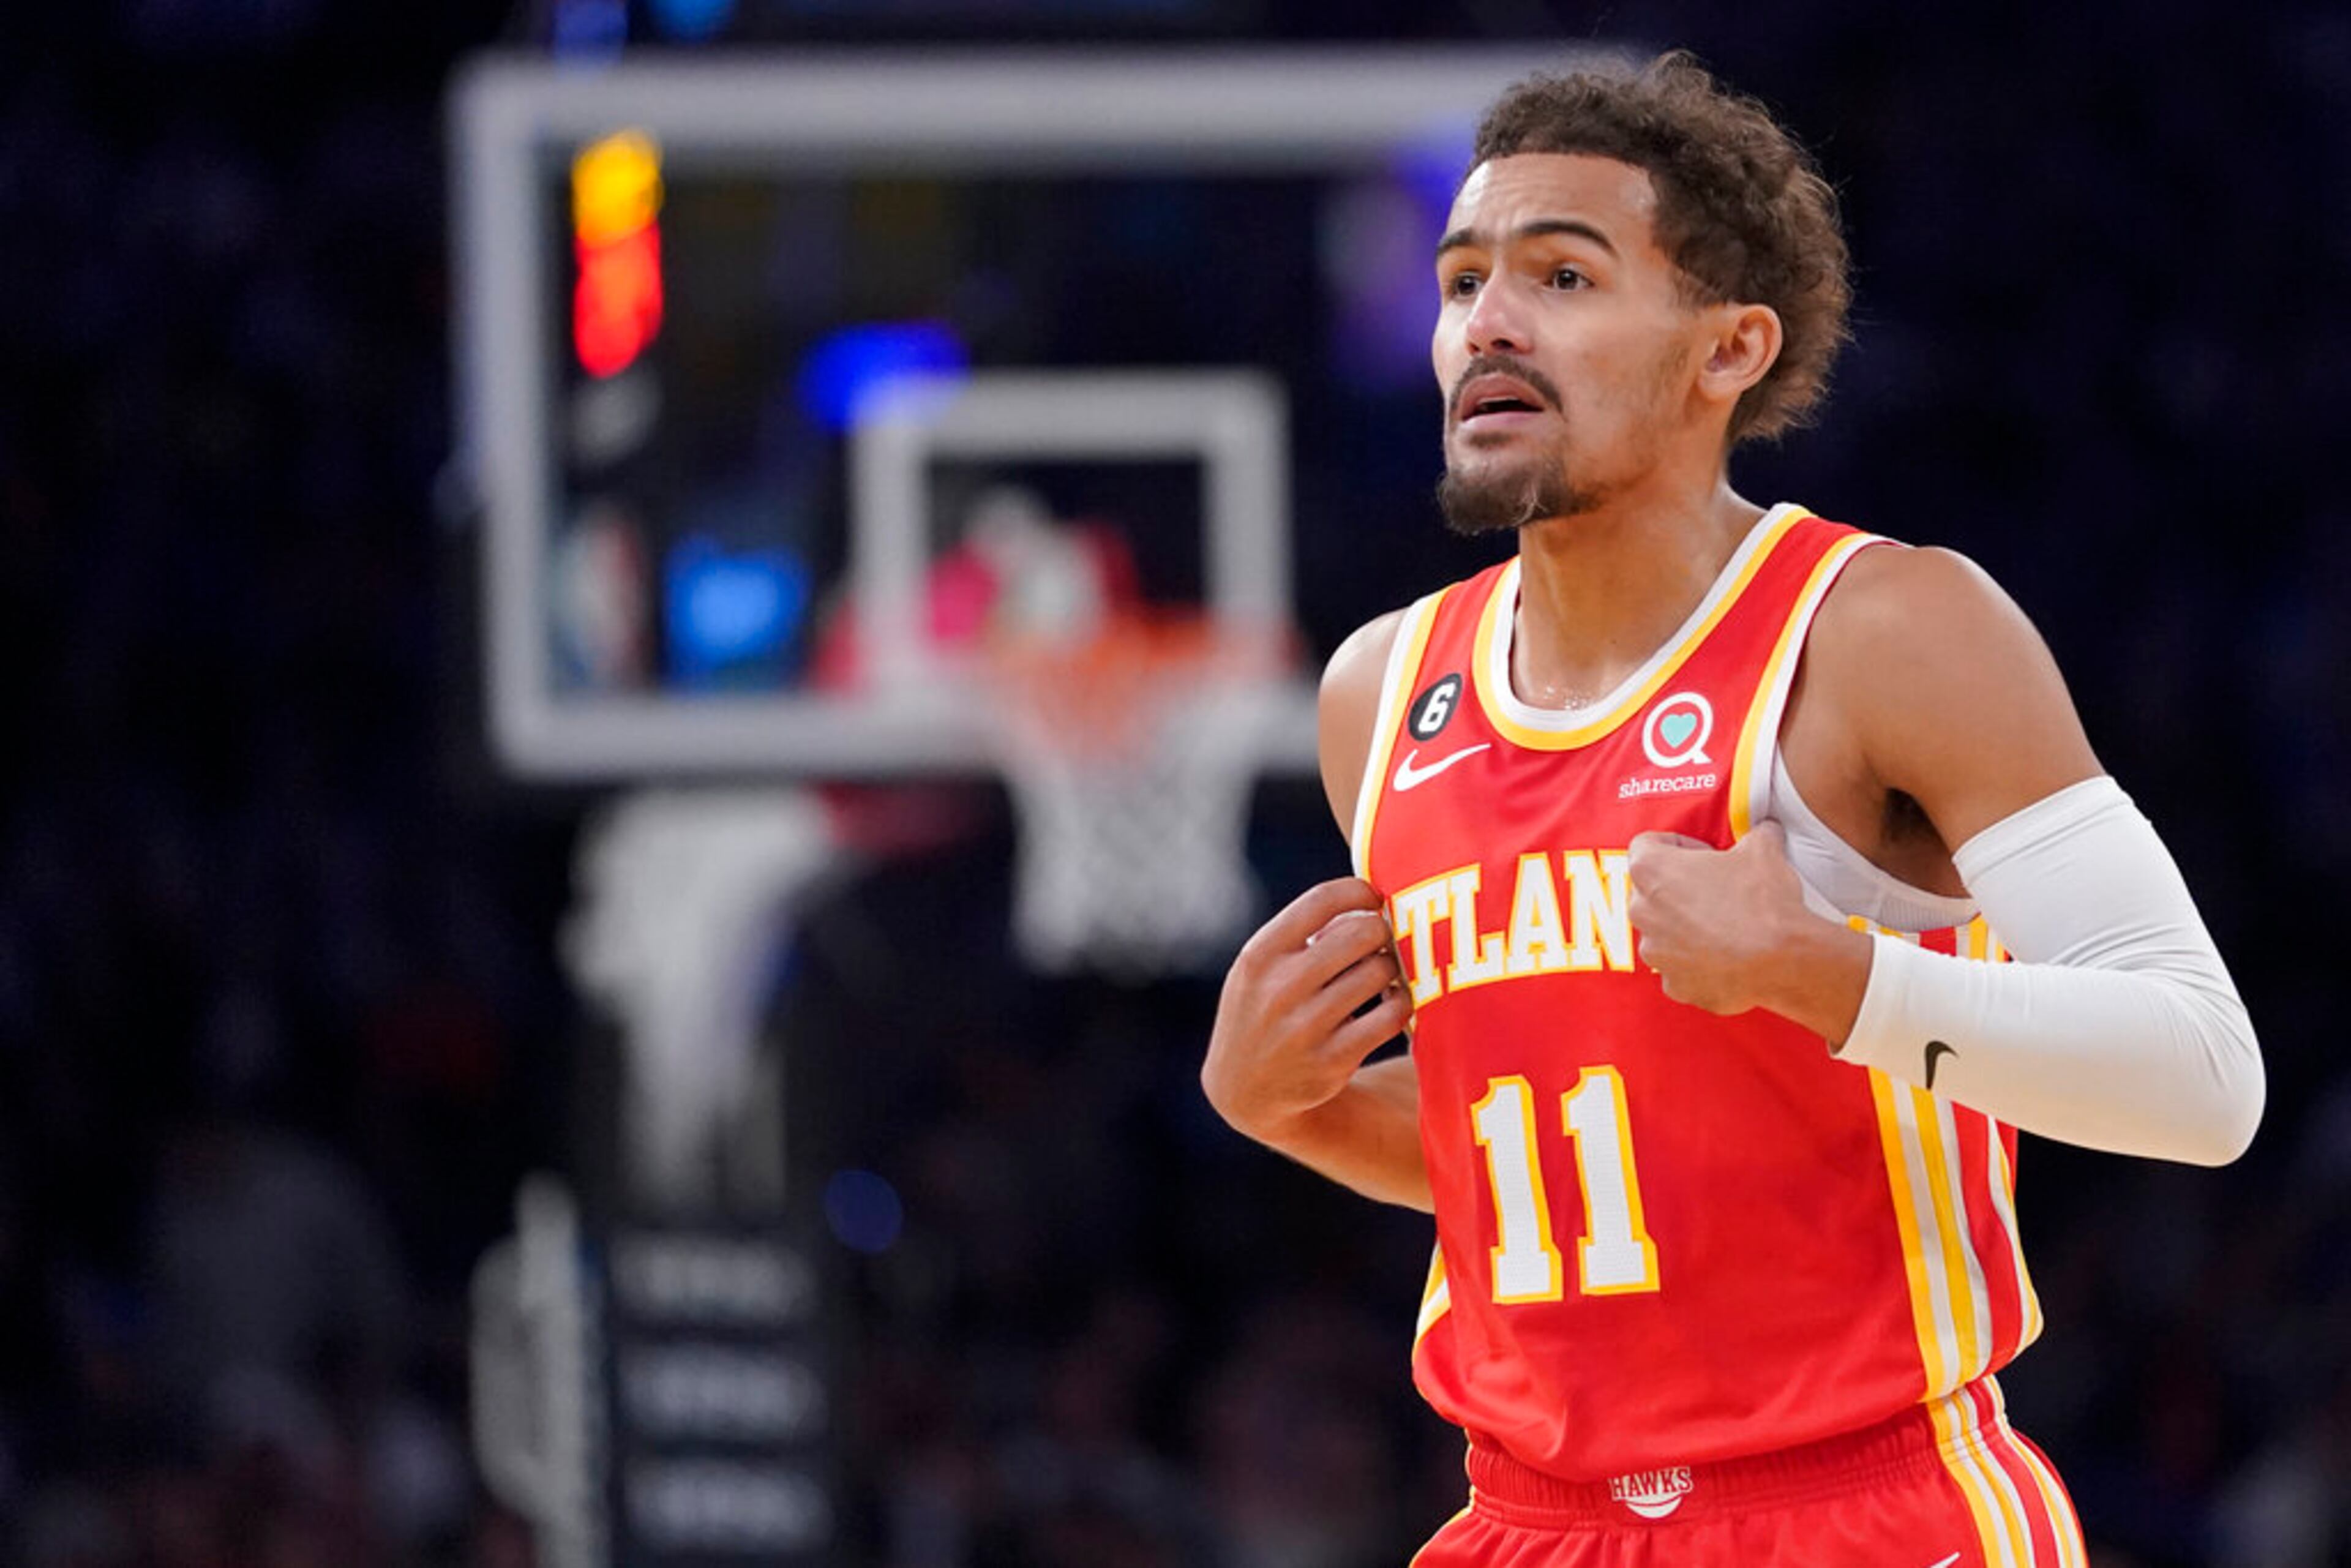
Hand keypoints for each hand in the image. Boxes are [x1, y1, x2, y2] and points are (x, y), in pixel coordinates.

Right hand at [1204, 878, 1411, 1146]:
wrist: (1244, 1089)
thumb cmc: (1264, 1008)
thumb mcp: (1261, 967)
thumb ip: (1304, 934)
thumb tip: (1369, 906)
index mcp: (1260, 955)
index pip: (1322, 901)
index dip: (1360, 891)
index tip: (1372, 898)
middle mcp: (1280, 988)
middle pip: (1361, 933)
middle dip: (1380, 931)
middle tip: (1379, 941)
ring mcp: (1307, 1027)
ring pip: (1379, 972)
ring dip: (1390, 967)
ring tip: (1381, 973)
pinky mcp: (1333, 1060)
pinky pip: (1391, 1016)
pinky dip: (1400, 1002)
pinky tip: (1390, 1002)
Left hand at [1627, 822, 1868, 1032]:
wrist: (1782, 961)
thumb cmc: (1763, 900)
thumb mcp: (1763, 850)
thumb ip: (1756, 834)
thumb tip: (1766, 829)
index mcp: (1651, 870)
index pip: (1645, 846)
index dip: (1676, 845)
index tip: (1703, 853)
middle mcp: (1643, 912)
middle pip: (1650, 892)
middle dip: (1678, 889)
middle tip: (1716, 890)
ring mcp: (1656, 953)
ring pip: (1663, 934)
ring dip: (1685, 928)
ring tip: (1725, 927)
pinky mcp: (1675, 985)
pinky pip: (1680, 970)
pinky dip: (1698, 964)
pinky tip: (1728, 958)